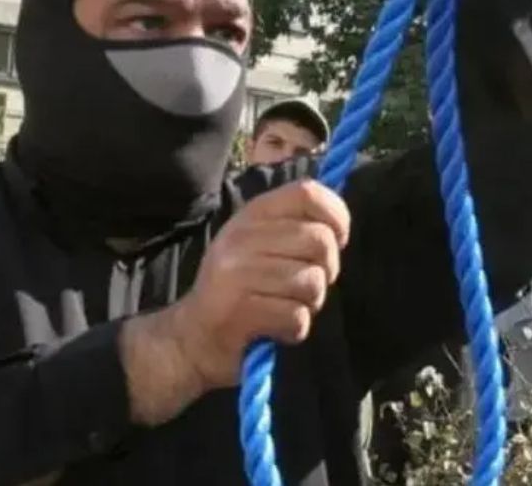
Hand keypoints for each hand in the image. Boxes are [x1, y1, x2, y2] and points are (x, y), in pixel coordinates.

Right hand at [170, 180, 350, 389]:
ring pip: (312, 282)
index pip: (307, 193)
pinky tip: (275, 328)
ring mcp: (237, 274)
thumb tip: (340, 222)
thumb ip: (295, 227)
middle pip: (319, 240)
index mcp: (252, 215)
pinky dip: (295, 329)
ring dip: (310, 304)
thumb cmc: (239, 289)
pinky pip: (297, 317)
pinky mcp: (239, 312)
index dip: (337, 215)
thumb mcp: (260, 246)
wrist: (191, 338)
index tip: (338, 239)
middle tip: (306, 285)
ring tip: (286, 307)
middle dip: (327, 269)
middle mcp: (242, 237)